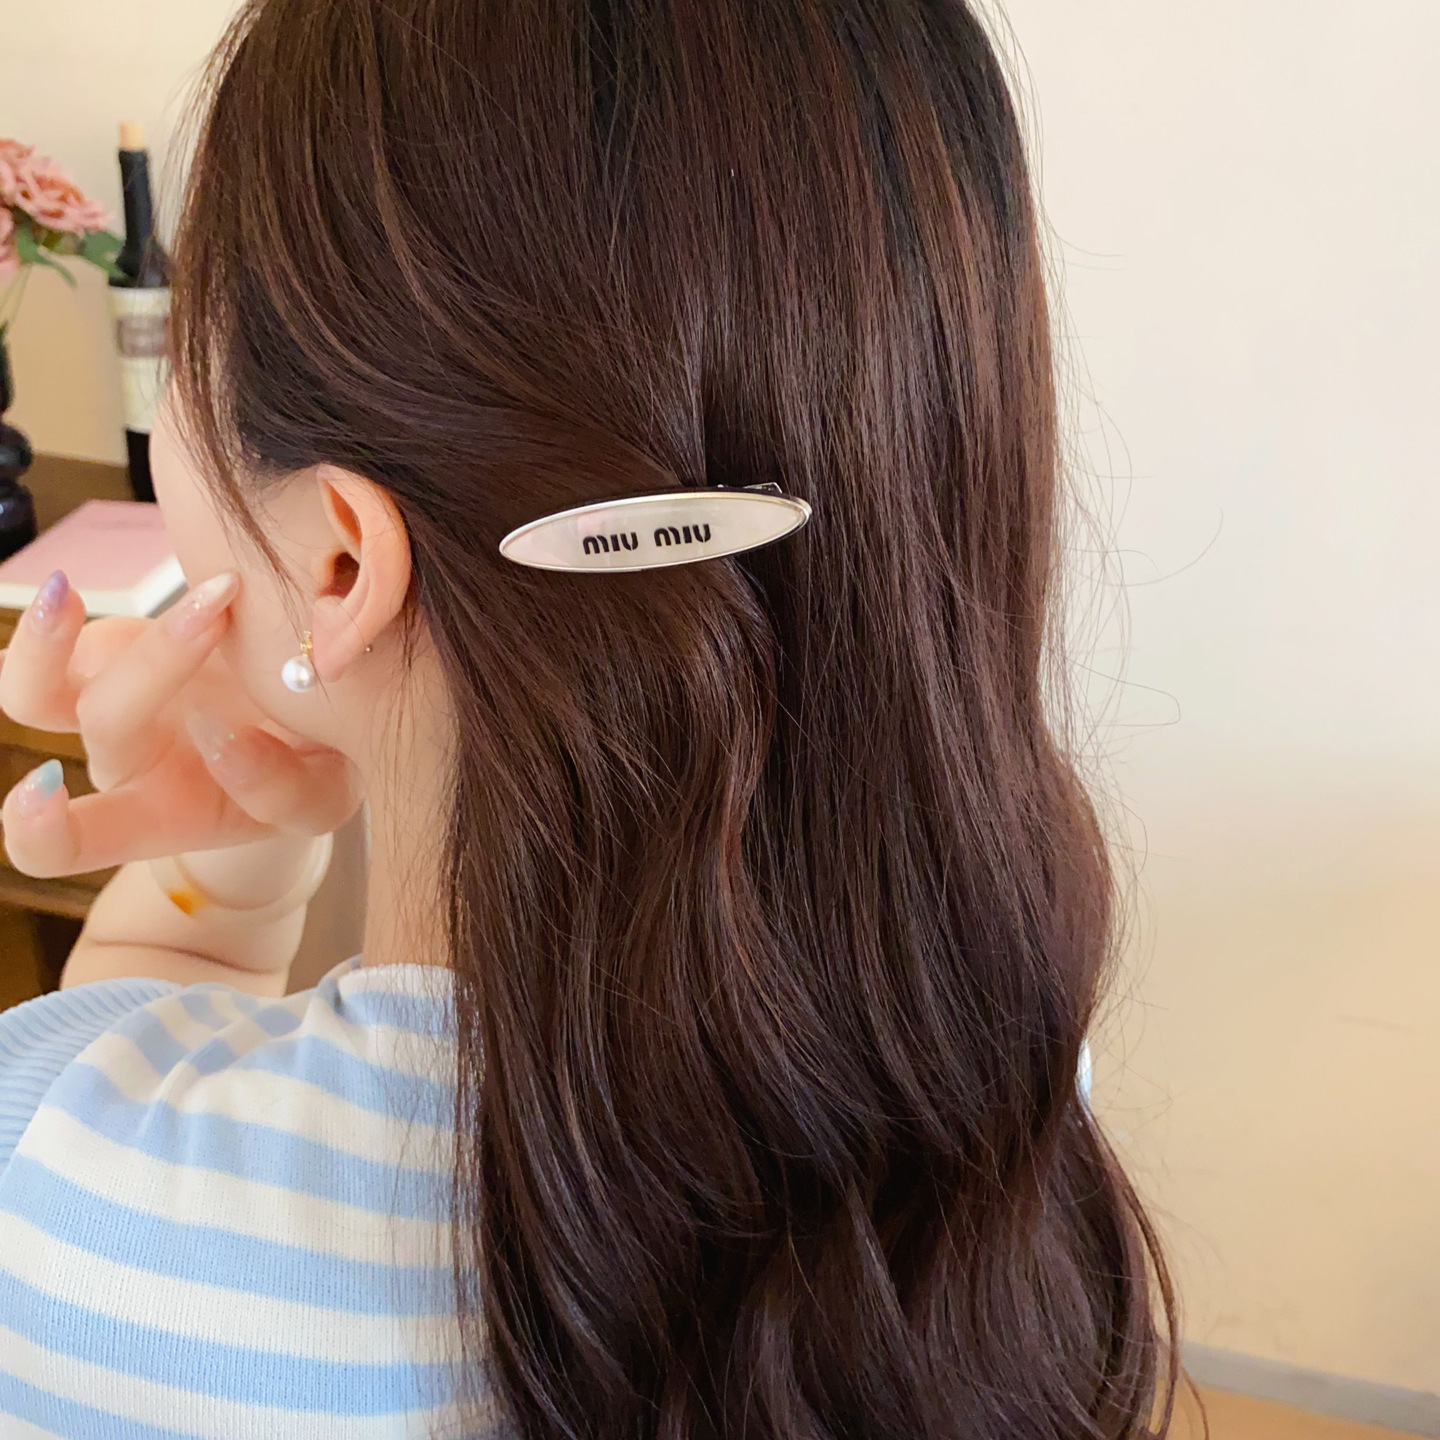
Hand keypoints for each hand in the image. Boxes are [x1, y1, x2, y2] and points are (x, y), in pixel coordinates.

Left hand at [0, 569, 361, 878]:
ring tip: (72, 596)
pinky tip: (68, 590)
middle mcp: (127, 763)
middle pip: (105, 725)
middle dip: (160, 663)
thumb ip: (285, 791)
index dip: (39, 830)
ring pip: (31, 692)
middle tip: (223, 613)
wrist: (310, 712)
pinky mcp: (107, 650)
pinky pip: (53, 638)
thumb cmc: (317, 762)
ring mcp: (106, 703)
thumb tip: (223, 733)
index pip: (67, 849)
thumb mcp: (323, 794)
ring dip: (44, 645)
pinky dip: (47, 620)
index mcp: (168, 816)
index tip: (46, 787)